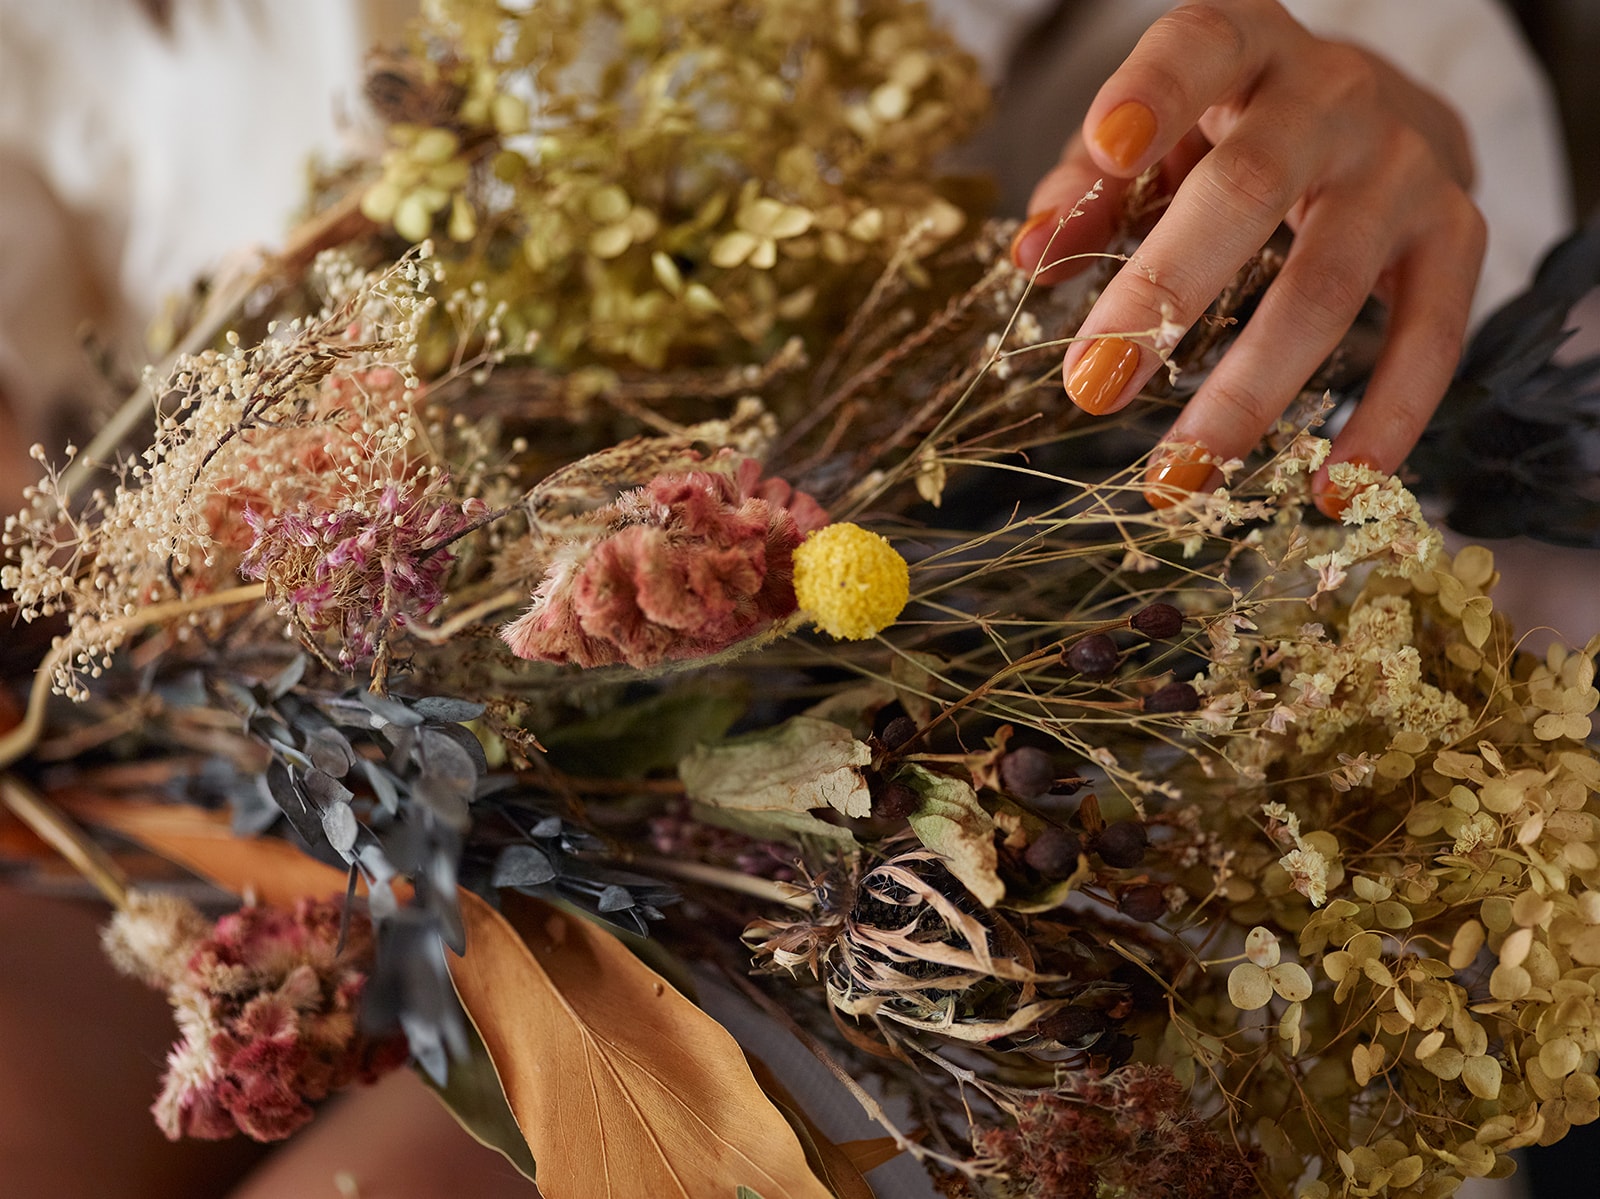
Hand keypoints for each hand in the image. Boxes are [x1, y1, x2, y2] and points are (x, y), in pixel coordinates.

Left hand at [1010, 0, 1484, 515]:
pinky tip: (1330, 488)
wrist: (1388, 116)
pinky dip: (1382, 420)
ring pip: (1326, 283)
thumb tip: (1029, 257)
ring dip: (1248, 391)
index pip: (1198, 47)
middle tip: (1091, 387)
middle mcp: (1331, 97)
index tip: (1106, 147)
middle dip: (1164, 294)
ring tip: (1181, 474)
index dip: (1154, 92)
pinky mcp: (1457, 234)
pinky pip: (1430, 335)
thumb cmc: (1234, 132)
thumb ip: (1091, 189)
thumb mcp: (1158, 140)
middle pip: (1248, 188)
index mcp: (1244, 48)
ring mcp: (1402, 168)